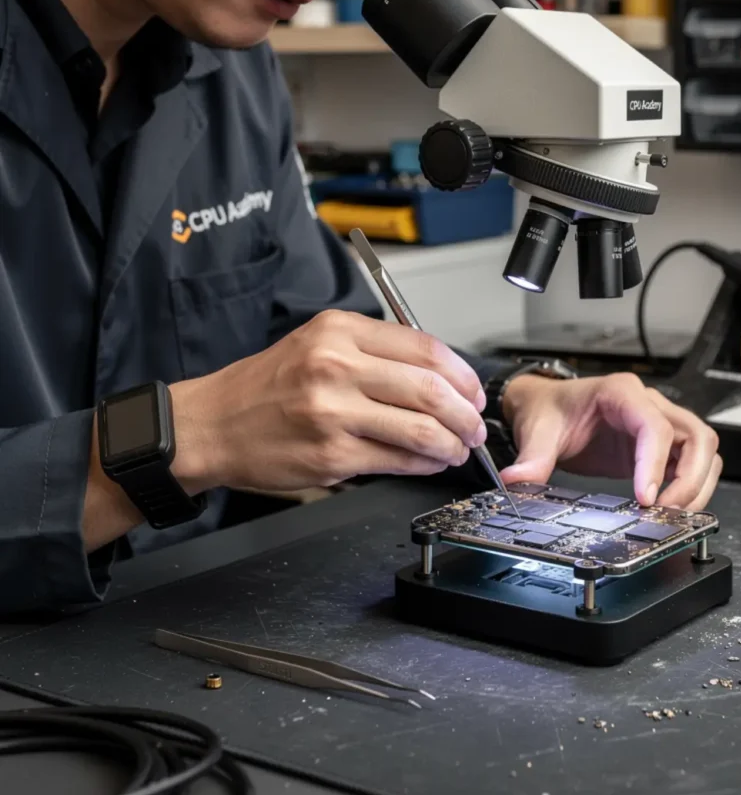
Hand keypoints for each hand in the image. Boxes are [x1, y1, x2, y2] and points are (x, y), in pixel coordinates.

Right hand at [168, 310, 486, 491]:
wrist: (211, 425)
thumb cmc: (265, 387)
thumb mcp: (316, 344)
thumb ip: (374, 352)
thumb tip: (439, 376)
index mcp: (339, 330)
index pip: (424, 347)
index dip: (463, 373)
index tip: (473, 390)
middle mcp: (336, 365)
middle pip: (432, 388)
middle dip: (467, 413)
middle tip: (475, 426)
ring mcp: (334, 412)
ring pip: (422, 428)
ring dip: (452, 443)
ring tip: (458, 449)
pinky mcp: (331, 455)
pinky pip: (398, 460)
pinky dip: (425, 464)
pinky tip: (430, 462)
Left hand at [499, 373, 721, 509]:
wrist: (550, 407)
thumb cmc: (551, 410)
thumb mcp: (538, 430)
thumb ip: (533, 456)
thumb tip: (519, 481)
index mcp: (621, 393)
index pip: (654, 426)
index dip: (654, 463)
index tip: (645, 498)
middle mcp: (649, 404)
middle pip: (697, 435)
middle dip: (691, 478)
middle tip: (668, 511)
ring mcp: (660, 423)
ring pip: (703, 448)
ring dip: (697, 484)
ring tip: (673, 514)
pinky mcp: (661, 445)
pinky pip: (693, 461)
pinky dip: (691, 485)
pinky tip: (670, 507)